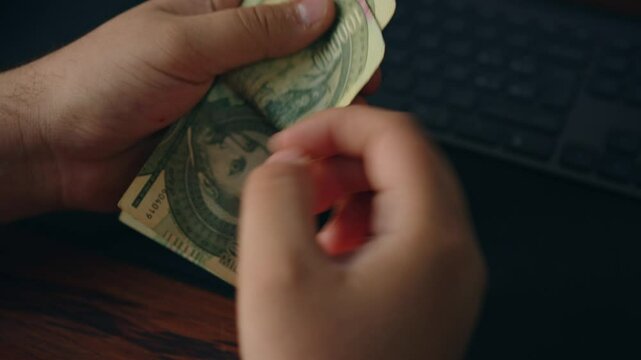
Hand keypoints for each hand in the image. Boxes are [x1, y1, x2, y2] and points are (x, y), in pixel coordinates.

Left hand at [0, 0, 334, 219]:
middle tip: (362, 93)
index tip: (365, 38)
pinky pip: (262, 143)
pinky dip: (284, 149)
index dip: (329, 17)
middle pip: (294, 61)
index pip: (285, 7)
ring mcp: (226, 104)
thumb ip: (251, 30)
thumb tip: (318, 8)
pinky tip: (305, 157)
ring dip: (311, 115)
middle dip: (329, 74)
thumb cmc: (105, 79)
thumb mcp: (181, 42)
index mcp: (217, 17)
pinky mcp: (219, 145)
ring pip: (283, 105)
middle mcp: (228, 60)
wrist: (57, 148)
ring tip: (340, 130)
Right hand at [238, 106, 486, 359]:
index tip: (285, 144)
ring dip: (348, 189)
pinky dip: (358, 224)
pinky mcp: (432, 299)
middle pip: (406, 161)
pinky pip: (400, 235)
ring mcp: (449, 278)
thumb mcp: (276, 277)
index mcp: (433, 237)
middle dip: (340, 156)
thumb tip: (285, 162)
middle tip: (289, 175)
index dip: (336, 124)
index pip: (397, 135)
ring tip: (301, 214)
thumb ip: (272, 196)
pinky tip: (322, 252)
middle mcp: (455, 252)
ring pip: (403, 196)